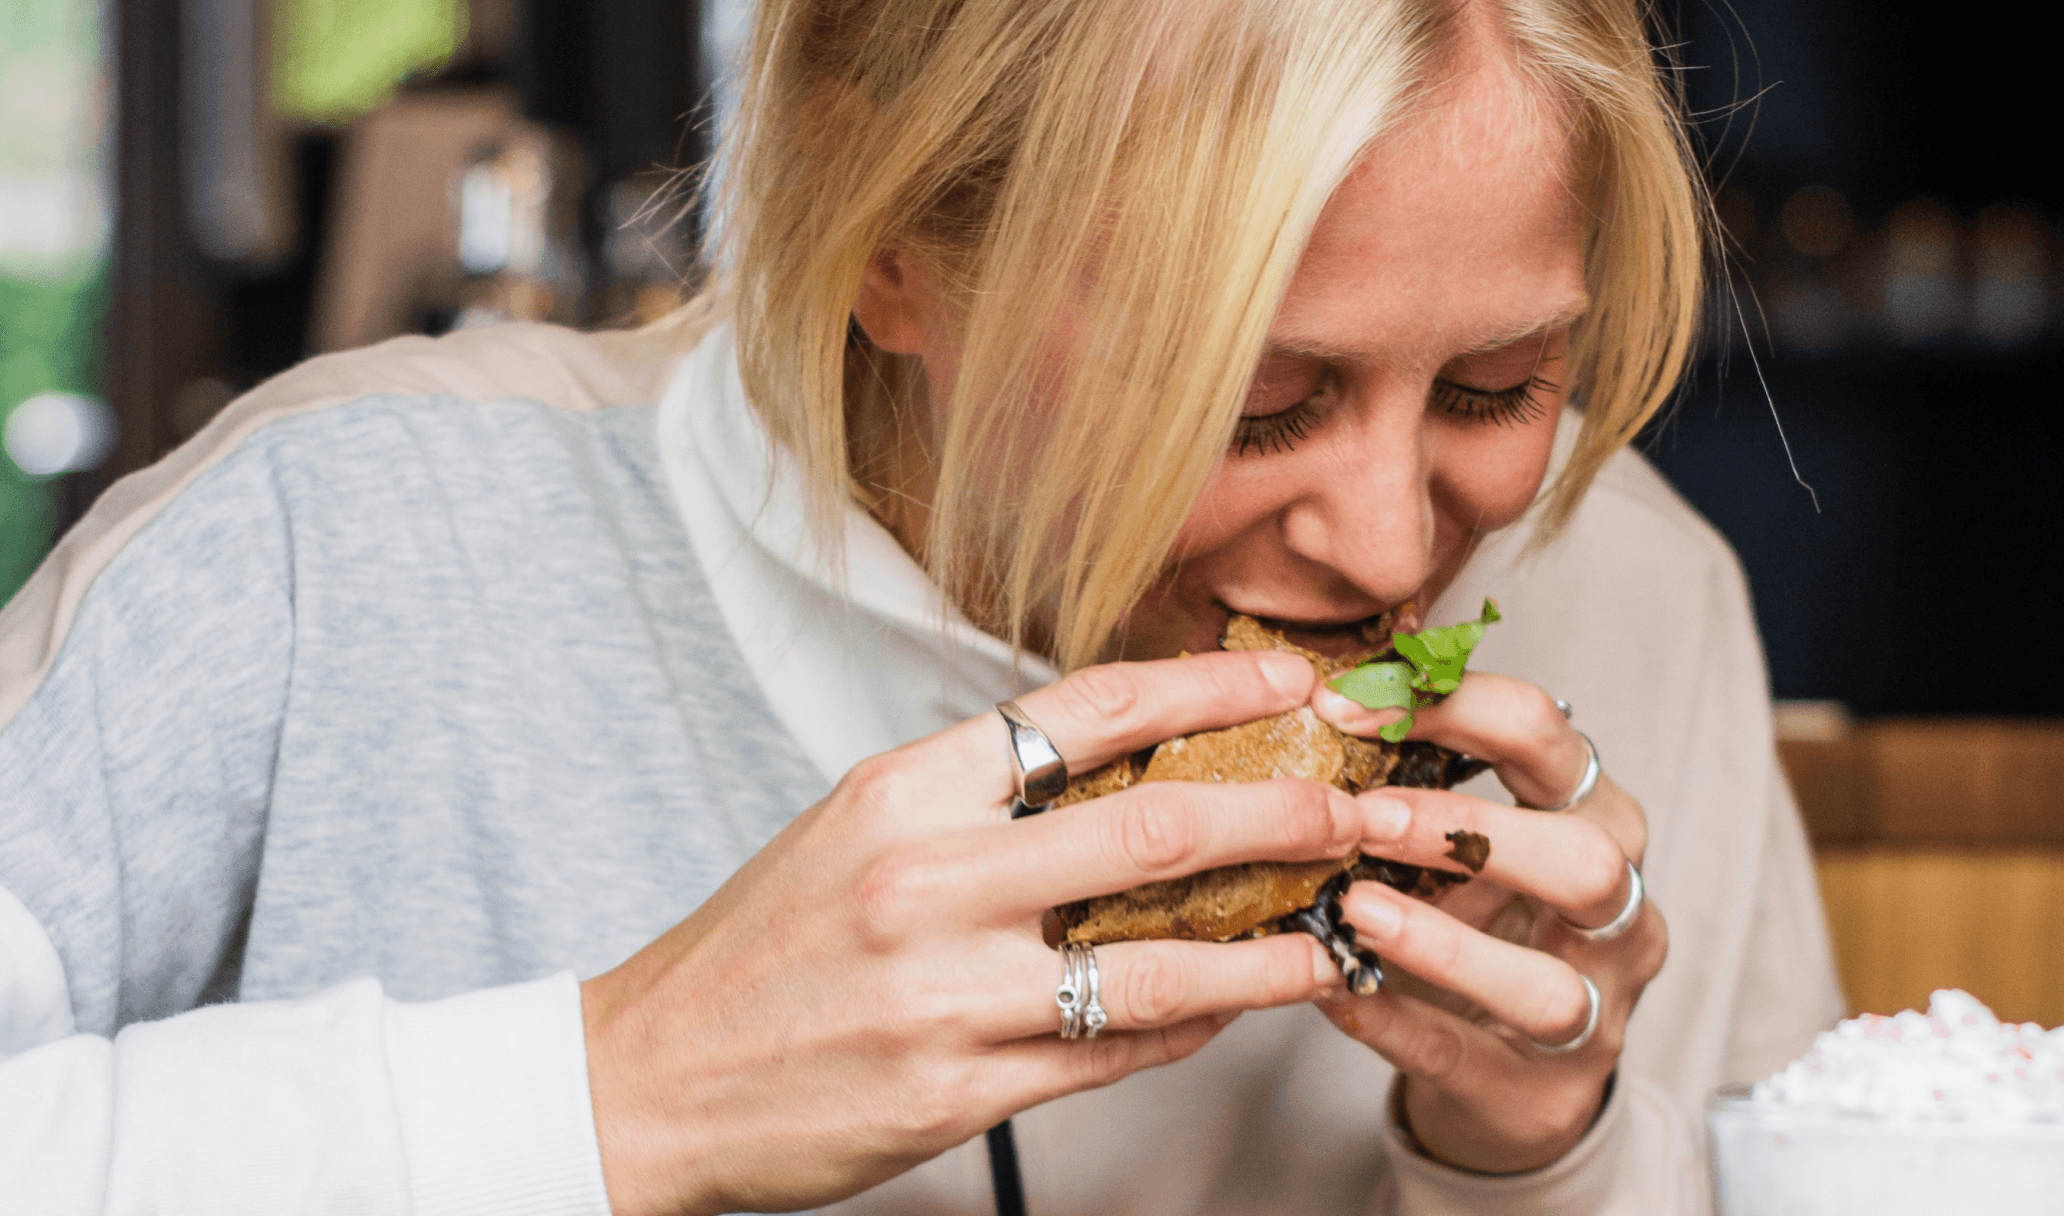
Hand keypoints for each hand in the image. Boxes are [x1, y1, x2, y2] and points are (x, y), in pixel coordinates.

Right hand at [581, 650, 1417, 1215]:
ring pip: (1158, 962)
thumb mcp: (856, 829)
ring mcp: (947, 992)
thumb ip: (980, 797)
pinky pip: (1112, 1054)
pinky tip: (1230, 1008)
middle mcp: (930, 880)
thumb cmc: (763, 944)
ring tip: (1332, 937)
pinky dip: (1188, 1027)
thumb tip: (1124, 768)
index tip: (1291, 686)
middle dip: (1283, 813)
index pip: (1087, 710)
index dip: (1209, 690)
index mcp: (906, 790)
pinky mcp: (957, 1092)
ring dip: (1268, 949)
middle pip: (1154, 827)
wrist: (653, 1074)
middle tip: (1356, 807)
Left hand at [1311, 673, 1666, 1172]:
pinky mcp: (1539, 1092)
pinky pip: (1466, 1056)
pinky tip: (1336, 993)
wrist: (1514, 1070)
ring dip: (1442, 944)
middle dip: (1471, 831)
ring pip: (1546, 986)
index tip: (1346, 704)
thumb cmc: (1482, 924)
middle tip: (1364, 818)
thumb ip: (1413, 783)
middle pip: (1587, 859)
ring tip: (1354, 909)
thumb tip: (1312, 709)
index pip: (1548, 736)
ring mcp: (1594, 1012)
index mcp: (1596, 818)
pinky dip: (1396, 1023)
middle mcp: (1618, 913)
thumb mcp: (1462, 845)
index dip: (1453, 707)